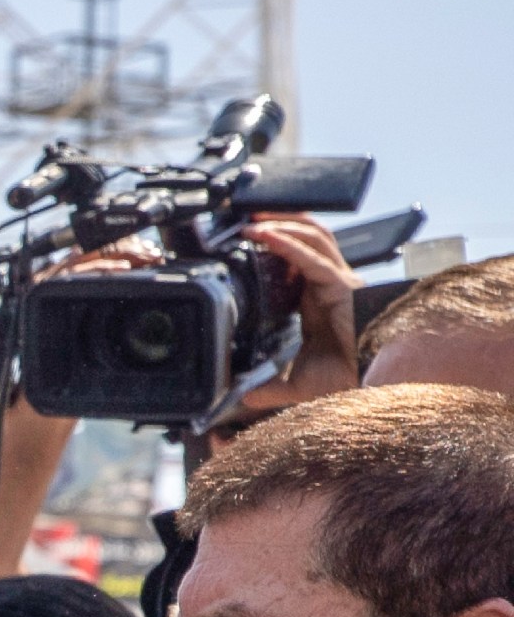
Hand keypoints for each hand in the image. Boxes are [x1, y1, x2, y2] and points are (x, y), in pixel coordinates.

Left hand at [238, 212, 363, 414]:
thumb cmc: (347, 376)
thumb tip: (244, 396)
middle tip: (244, 219)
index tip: (244, 240)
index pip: (299, 256)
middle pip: (308, 236)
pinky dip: (287, 243)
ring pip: (313, 236)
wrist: (373, 380)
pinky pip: (312, 257)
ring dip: (281, 224)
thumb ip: (269, 386)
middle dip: (279, 221)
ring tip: (251, 222)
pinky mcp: (342, 285)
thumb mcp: (297, 382)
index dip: (276, 242)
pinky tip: (264, 236)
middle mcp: (331, 281)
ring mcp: (339, 279)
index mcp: (320, 296)